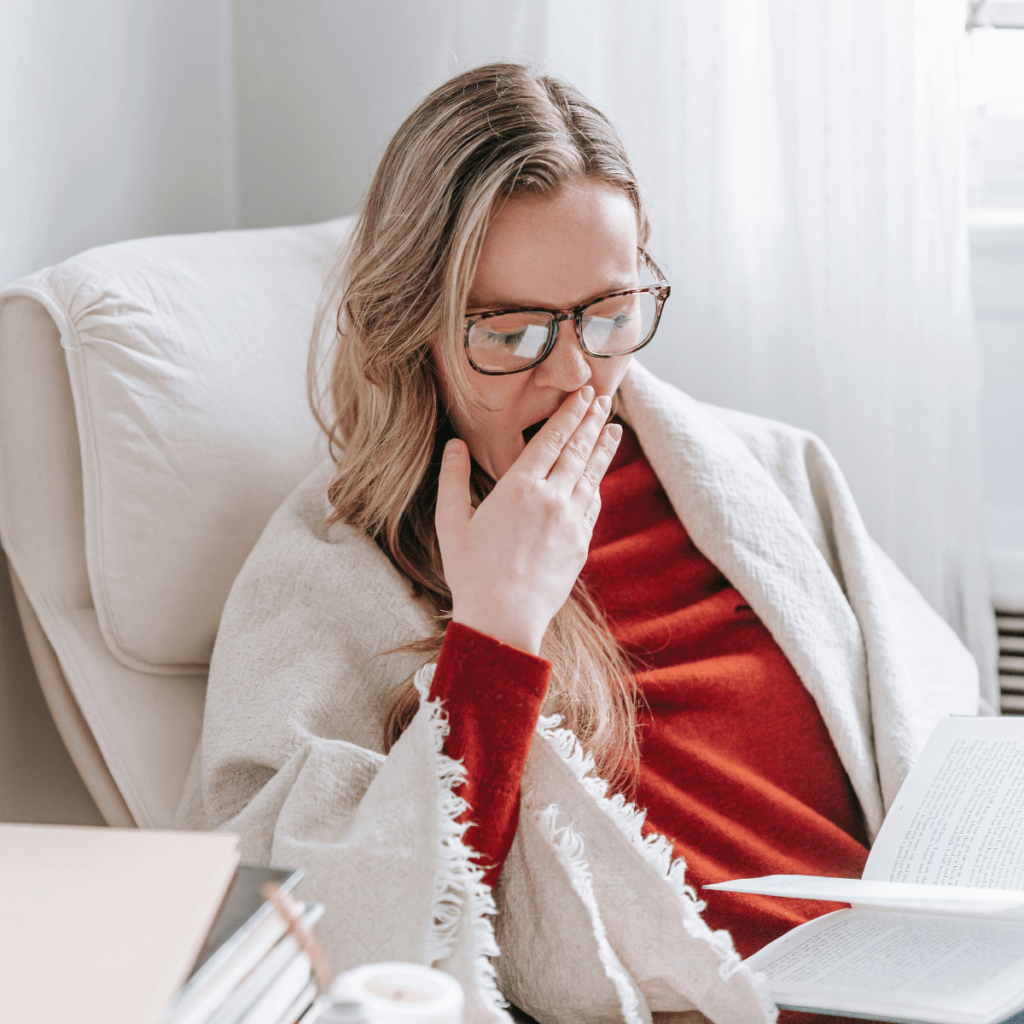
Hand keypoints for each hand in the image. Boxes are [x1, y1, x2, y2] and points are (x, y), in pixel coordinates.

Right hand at [435, 386, 622, 655]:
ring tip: (614, 428)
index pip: (550, 439)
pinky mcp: (580, 545)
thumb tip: (453, 443)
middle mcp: (550, 498)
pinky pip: (592, 506)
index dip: (569, 414)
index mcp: (517, 487)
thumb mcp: (451, 522)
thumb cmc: (471, 572)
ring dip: (603, 449)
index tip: (584, 394)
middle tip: (605, 399)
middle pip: (576, 451)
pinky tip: (598, 476)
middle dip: (591, 421)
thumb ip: (452, 479)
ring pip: (591, 476)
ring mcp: (570, 522)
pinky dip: (597, 485)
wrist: (504, 617)